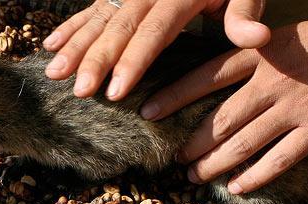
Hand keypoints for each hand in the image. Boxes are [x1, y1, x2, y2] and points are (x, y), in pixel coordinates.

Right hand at [42, 0, 269, 99]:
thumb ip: (244, 13)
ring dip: (75, 46)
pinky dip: (72, 27)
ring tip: (54, 73)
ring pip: (99, 18)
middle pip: (119, 26)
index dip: (133, 61)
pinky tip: (51, 45)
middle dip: (96, 60)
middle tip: (80, 91)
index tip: (117, 91)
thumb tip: (256, 39)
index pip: (154, 31)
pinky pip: (92, 8)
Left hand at [141, 10, 307, 193]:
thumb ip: (252, 59)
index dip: (173, 96)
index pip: (206, 76)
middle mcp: (271, 83)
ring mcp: (293, 109)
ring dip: (214, 164)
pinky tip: (236, 188)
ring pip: (243, 144)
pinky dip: (254, 177)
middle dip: (193, 143)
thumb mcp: (285, 37)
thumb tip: (216, 81)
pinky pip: (278, 161)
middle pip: (220, 119)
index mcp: (260, 55)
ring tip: (194, 176)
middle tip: (175, 158)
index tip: (148, 112)